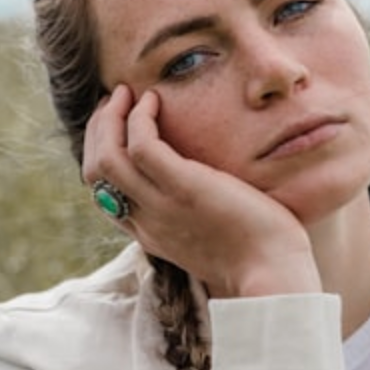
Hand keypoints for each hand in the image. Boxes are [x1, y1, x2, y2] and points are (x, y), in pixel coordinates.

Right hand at [82, 86, 321, 297]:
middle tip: (113, 103)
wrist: (273, 276)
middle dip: (97, 133)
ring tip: (125, 93)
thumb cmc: (261, 258)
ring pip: (105, 158)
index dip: (103, 157)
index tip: (118, 131)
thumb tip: (212, 194)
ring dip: (109, 118)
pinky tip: (154, 100)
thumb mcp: (217, 238)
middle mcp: (148, 222)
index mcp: (153, 235)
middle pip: (96, 174)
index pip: (106, 196)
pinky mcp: (183, 188)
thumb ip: (200, 218)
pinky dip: (139, 117)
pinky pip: (141, 145)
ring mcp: (162, 206)